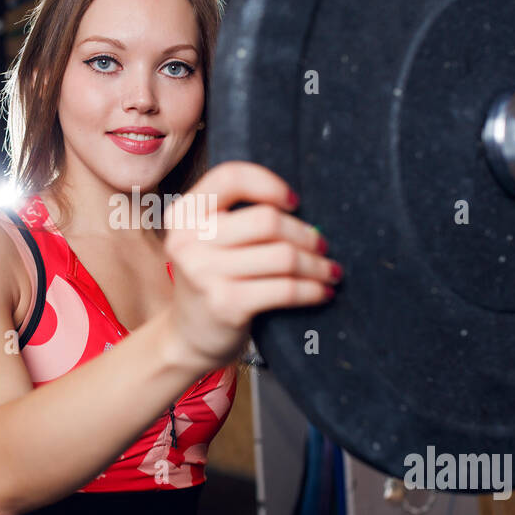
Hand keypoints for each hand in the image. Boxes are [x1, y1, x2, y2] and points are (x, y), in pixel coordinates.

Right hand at [160, 161, 340, 375]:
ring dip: (317, 265)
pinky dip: (312, 290)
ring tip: (330, 271)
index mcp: (184, 214)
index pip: (231, 177)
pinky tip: (323, 292)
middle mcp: (188, 240)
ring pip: (283, 256)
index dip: (268, 184)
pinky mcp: (225, 304)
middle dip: (305, 234)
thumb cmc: (211, 281)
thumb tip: (306, 213)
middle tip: (322, 245)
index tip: (294, 202)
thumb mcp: (208, 242)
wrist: (188, 337)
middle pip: (267, 220)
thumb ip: (237, 219)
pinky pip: (285, 289)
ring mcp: (204, 273)